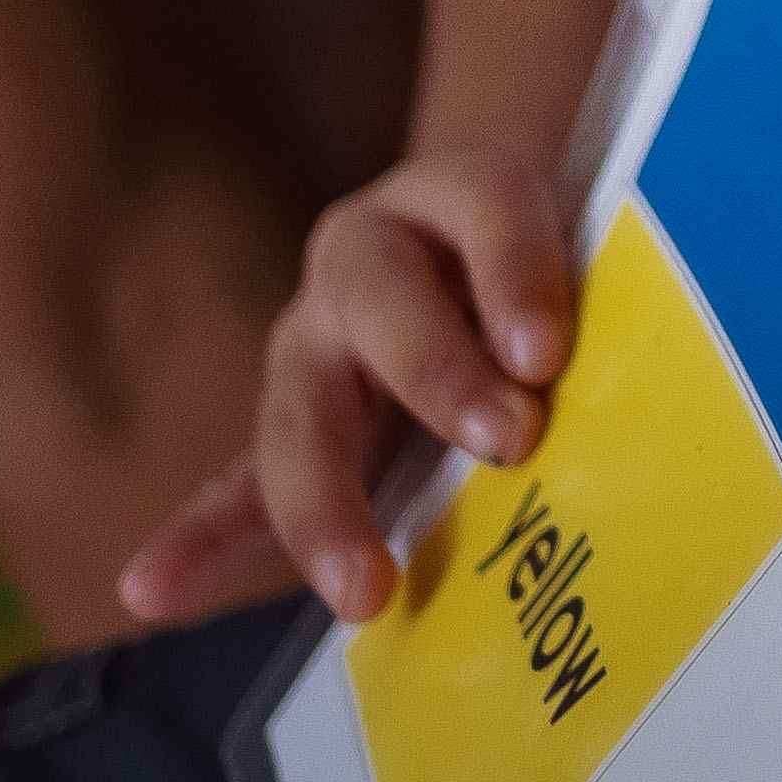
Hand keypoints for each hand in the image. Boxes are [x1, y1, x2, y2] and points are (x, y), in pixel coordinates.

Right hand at [112, 147, 583, 624]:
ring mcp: (315, 337)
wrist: (484, 221)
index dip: (515, 271)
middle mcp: (365, 252)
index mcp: (455, 191)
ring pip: (305, 408)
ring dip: (331, 499)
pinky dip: (201, 537)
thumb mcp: (593, 239)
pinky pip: (239, 479)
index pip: (488, 210)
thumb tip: (630, 400)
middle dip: (438, 375)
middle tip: (507, 438)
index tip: (546, 350)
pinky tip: (150, 590)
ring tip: (361, 585)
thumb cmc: (558, 249)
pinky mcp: (291, 416)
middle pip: (384, 304)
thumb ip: (605, 295)